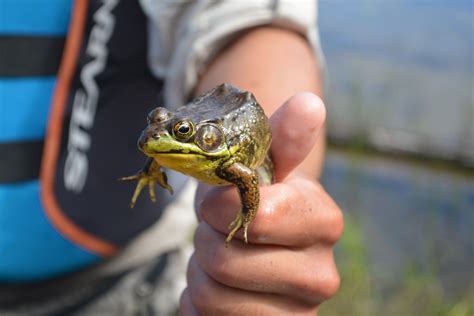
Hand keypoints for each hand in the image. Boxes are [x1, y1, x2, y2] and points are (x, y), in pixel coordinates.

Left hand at [180, 93, 342, 314]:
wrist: (256, 250)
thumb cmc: (254, 202)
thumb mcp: (264, 168)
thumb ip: (283, 138)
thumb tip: (311, 104)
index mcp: (324, 221)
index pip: (255, 215)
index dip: (219, 206)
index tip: (220, 200)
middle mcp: (321, 274)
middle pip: (225, 259)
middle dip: (206, 241)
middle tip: (219, 233)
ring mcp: (298, 313)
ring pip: (213, 298)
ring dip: (201, 274)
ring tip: (220, 263)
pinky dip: (199, 303)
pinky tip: (220, 291)